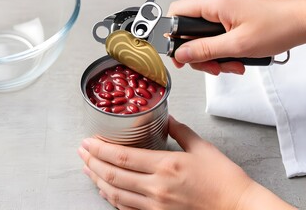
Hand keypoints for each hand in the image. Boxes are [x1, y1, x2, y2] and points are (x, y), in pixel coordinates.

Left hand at [78, 116, 295, 209]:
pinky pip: (127, 209)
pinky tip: (105, 190)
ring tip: (87, 169)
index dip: (100, 149)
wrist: (238, 208)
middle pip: (113, 175)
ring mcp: (155, 206)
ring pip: (115, 194)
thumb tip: (167, 119)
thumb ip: (181, 131)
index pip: (122, 157)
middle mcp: (156, 187)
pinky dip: (112, 198)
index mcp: (166, 166)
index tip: (88, 142)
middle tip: (81, 152)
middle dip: (92, 162)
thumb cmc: (223, 179)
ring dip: (97, 180)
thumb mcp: (202, 148)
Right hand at [167, 0, 305, 74]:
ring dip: (213, 53)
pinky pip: (217, 31)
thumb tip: (181, 53)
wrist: (302, 22)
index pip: (177, 14)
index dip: (173, 37)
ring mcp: (227, 4)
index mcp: (215, 2)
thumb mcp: (236, 46)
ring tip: (229, 64)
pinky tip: (234, 57)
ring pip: (204, 33)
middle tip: (211, 66)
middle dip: (199, 52)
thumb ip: (204, 50)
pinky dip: (222, 47)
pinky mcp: (233, 11)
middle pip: (190, 28)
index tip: (179, 55)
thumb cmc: (278, 27)